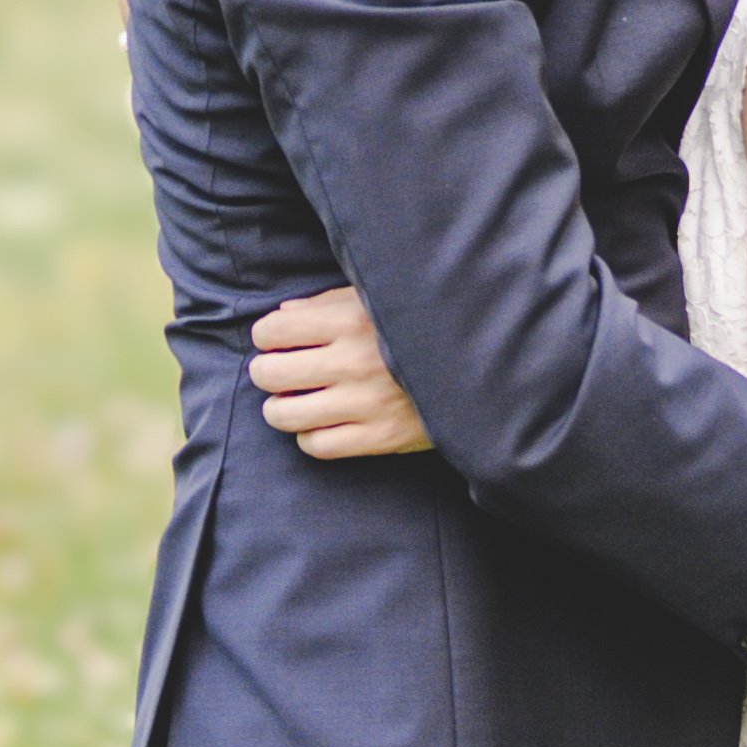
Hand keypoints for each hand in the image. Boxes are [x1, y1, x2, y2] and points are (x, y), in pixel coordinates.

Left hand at [248, 281, 434, 463]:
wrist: (478, 366)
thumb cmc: (419, 326)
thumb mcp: (377, 300)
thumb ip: (329, 304)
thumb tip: (283, 315)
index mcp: (349, 320)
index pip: (273, 330)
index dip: (268, 335)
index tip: (279, 340)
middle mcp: (351, 362)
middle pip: (269, 373)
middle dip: (267, 371)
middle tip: (280, 371)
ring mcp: (364, 404)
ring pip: (284, 415)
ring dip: (280, 407)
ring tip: (293, 400)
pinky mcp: (379, 437)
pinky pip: (316, 446)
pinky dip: (309, 436)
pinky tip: (320, 423)